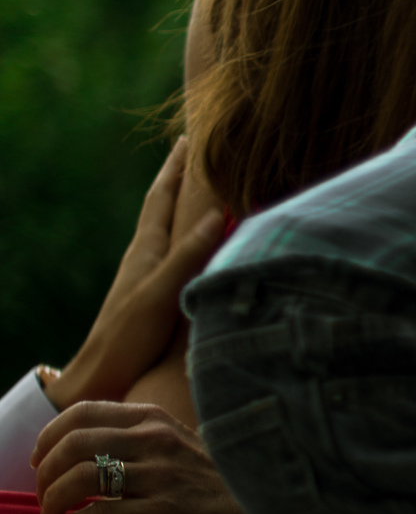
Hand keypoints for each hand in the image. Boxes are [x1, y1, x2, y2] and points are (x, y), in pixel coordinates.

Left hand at [33, 401, 265, 513]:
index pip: (81, 414)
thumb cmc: (222, 485)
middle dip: (43, 473)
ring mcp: (159, 476)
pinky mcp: (163, 513)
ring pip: (78, 480)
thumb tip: (95, 445)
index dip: (49, 437)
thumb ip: (143, 438)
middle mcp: (155, 441)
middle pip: (71, 445)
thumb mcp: (183, 444)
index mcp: (155, 419)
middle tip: (43, 496)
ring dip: (51, 502)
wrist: (269, 510)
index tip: (41, 461)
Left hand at [48, 139, 227, 408]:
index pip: (162, 198)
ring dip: (182, 206)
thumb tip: (217, 213)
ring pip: (168, 228)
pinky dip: (188, 236)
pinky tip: (196, 246)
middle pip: (161, 207)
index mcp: (147, 249)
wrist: (100, 373)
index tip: (188, 140)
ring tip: (198, 191)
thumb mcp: (161, 292)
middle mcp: (146, 257)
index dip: (176, 169)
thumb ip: (188, 254)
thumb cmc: (129, 334)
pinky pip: (175, 252)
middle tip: (193, 153)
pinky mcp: (154, 294)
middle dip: (177, 179)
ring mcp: (148, 275)